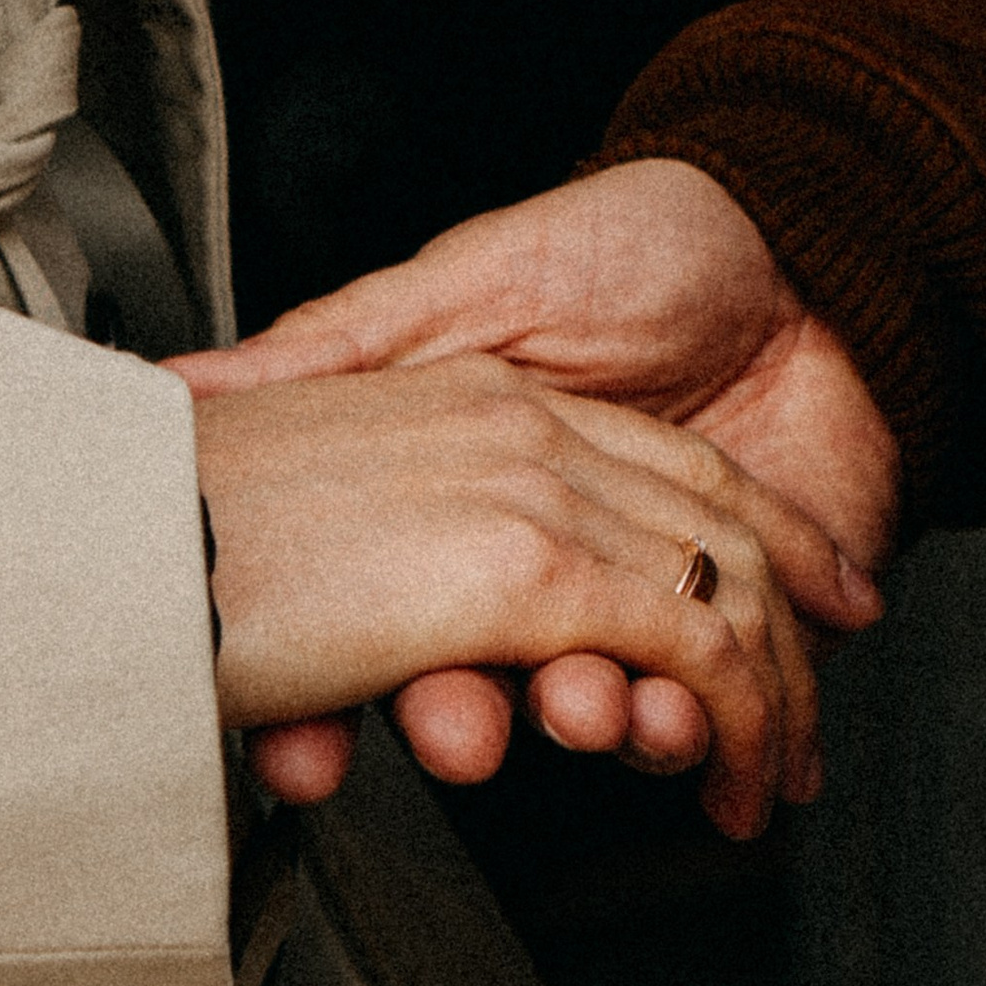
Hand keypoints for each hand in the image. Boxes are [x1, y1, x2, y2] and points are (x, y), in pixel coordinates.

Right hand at [175, 161, 898, 798]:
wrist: (800, 240)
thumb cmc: (636, 241)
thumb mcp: (464, 277)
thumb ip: (339, 341)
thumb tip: (184, 384)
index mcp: (469, 492)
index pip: (385, 605)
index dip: (334, 685)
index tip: (303, 746)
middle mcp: (546, 558)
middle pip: (486, 667)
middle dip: (467, 716)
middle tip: (458, 734)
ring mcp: (646, 595)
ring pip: (599, 692)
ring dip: (595, 724)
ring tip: (598, 717)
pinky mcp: (754, 621)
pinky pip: (714, 693)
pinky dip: (706, 728)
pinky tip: (690, 735)